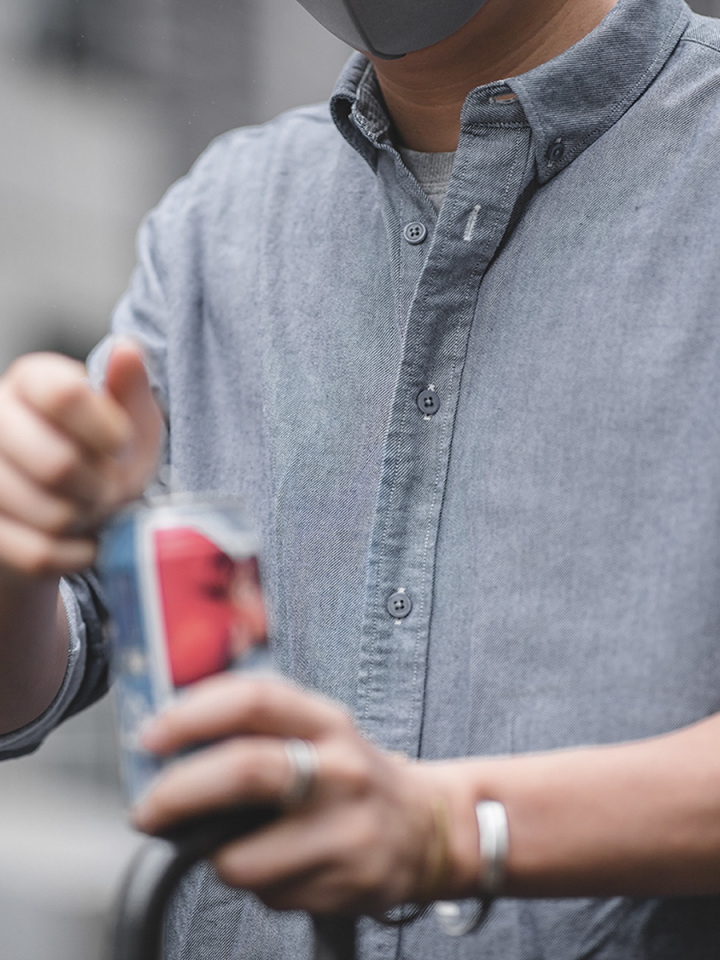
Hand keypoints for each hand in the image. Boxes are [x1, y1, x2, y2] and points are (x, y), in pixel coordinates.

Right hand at [0, 340, 162, 575]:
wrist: (70, 516)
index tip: (121, 445)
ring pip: (49, 514)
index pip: (66, 396)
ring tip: (92, 510)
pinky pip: (37, 554)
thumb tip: (127, 349)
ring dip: (88, 521)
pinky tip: (82, 541)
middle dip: (100, 487)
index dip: (108, 431)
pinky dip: (74, 555)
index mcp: (32, 380)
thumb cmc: (102, 458)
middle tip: (109, 488)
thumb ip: (130, 389)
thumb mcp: (130, 421)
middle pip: (58, 465)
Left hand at [132, 674, 479, 914]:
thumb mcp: (317, 731)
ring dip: (217, 856)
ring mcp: (346, 831)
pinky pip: (266, 895)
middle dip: (177, 793)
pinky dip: (257, 883)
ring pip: (240, 856)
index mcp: (328, 723)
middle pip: (244, 771)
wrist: (427, 830)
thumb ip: (255, 728)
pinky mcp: (346, 885)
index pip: (254, 701)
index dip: (192, 715)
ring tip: (241, 843)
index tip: (152, 737)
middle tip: (148, 808)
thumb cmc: (353, 777)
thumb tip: (168, 747)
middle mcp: (340, 771)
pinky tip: (284, 865)